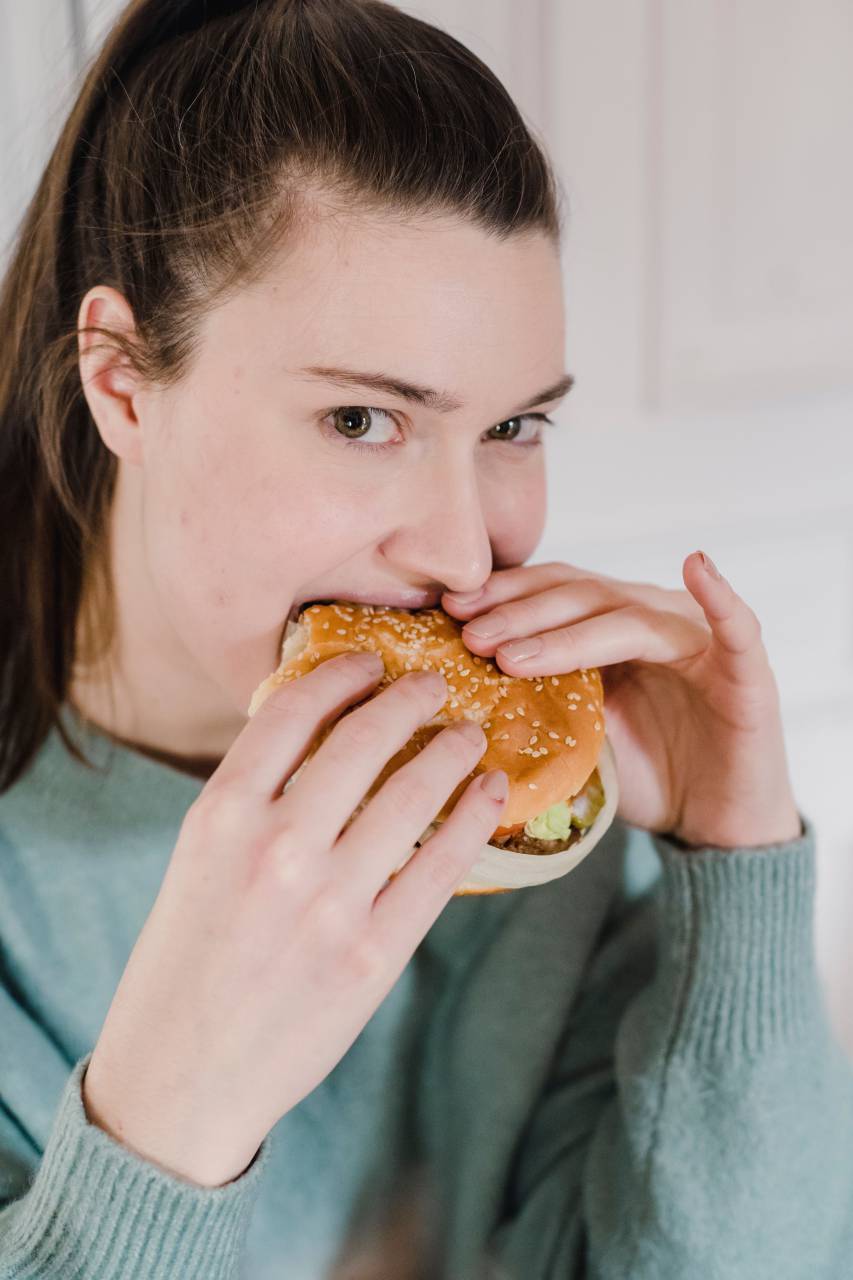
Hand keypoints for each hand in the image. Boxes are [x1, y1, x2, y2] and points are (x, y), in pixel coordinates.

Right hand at [82, 654, 507, 1186]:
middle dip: (409, 698)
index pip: (292, 711)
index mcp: (221, 814)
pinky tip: (492, 791)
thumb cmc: (186, 957)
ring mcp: (330, 901)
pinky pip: (441, 867)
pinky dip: (474, 818)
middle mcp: (276, 846)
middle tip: (435, 683)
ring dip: (452, 750)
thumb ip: (252, 798)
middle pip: (362, 740)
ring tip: (470, 734)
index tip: (367, 660)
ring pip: (413, 795)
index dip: (339, 673)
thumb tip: (320, 735)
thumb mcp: (195, 859)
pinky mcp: (373, 953)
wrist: (180, 1075)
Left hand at [442, 552, 801, 849]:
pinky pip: (737, 629)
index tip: (449, 607)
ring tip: (513, 653)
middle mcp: (654, 619)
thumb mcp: (576, 734)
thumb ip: (539, 699)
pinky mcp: (747, 674)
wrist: (713, 826)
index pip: (553, 591)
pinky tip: (698, 566)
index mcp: (612, 625)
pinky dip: (721, 596)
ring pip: (629, 619)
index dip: (503, 594)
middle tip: (468, 634)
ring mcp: (700, 641)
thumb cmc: (645, 774)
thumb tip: (459, 689)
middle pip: (581, 597)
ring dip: (568, 632)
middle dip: (520, 614)